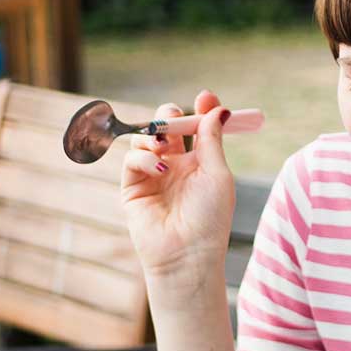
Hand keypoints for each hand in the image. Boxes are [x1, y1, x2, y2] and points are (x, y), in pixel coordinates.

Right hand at [120, 90, 235, 281]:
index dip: (200, 110)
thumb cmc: (210, 218)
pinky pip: (132, 159)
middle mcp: (174, 166)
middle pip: (166, 127)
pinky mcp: (133, 187)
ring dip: (153, 134)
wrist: (188, 254)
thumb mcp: (217, 174)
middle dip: (168, 116)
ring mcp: (152, 175)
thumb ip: (212, 140)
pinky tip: (161, 168)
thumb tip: (218, 109)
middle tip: (174, 116)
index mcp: (199, 163)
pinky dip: (144, 156)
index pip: (195, 128)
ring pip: (144, 138)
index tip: (205, 97)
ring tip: (165, 145)